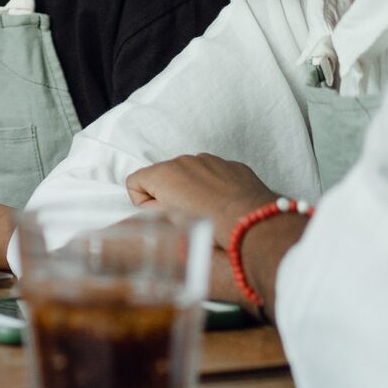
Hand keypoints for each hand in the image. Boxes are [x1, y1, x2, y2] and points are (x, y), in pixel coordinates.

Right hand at [125, 154, 278, 232]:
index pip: (134, 182)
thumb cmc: (211, 226)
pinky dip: (213, 186)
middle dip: (167, 194)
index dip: (143, 203)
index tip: (160, 217)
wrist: (254, 222)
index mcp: (163, 173)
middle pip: (161, 176)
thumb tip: (151, 209)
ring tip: (206, 212)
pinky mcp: (230, 165)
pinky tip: (223, 204)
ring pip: (187, 173)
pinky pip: (212, 173)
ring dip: (190, 189)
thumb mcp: (169, 225)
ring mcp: (209, 160)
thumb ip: (152, 213)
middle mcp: (183, 161)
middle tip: (183, 218)